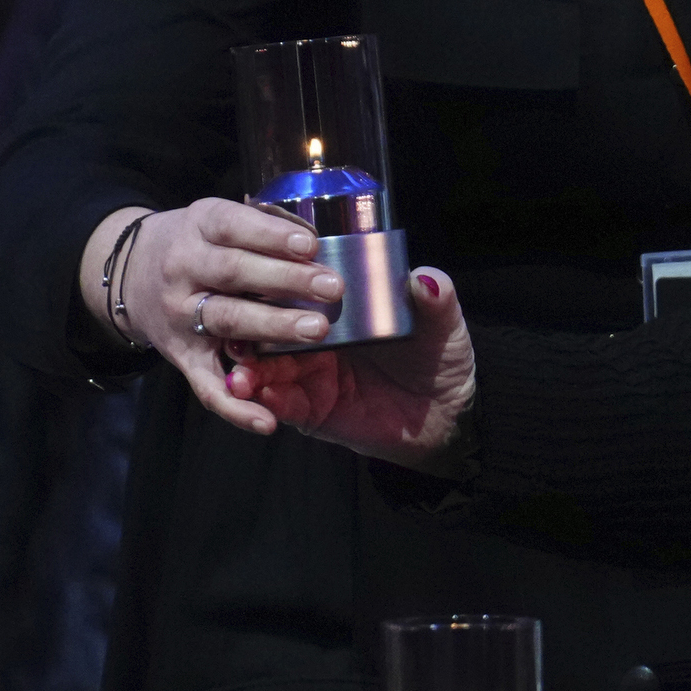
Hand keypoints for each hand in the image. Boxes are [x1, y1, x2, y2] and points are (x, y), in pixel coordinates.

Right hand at [75, 199, 339, 434]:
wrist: (130, 273)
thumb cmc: (196, 242)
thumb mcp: (217, 218)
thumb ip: (260, 224)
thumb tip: (316, 239)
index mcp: (199, 227)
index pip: (233, 227)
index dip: (271, 236)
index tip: (310, 245)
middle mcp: (183, 269)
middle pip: (234, 273)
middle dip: (286, 280)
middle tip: (332, 287)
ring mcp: (180, 315)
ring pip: (227, 321)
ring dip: (273, 327)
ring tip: (317, 330)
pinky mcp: (182, 356)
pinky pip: (207, 386)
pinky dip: (236, 407)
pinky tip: (267, 421)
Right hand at [236, 268, 477, 473]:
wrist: (447, 412)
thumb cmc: (438, 356)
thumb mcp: (440, 323)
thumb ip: (434, 299)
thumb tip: (425, 278)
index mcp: (335, 305)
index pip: (294, 288)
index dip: (273, 284)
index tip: (257, 281)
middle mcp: (311, 336)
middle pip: (267, 327)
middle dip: (248, 328)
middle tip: (242, 334)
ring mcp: (307, 373)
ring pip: (264, 367)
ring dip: (248, 370)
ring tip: (243, 375)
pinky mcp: (310, 408)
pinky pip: (281, 403)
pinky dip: (268, 400)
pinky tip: (263, 396)